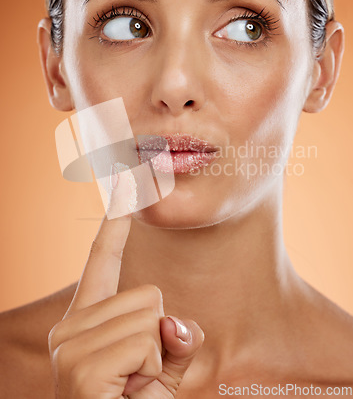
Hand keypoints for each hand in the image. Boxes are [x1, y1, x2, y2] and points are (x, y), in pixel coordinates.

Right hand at [48, 168, 203, 397]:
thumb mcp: (161, 373)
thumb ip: (175, 339)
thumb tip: (177, 324)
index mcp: (86, 323)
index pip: (101, 262)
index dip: (112, 224)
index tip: (122, 184)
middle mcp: (71, 330)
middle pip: (150, 296)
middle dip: (159, 338)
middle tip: (139, 377)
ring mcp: (72, 349)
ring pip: (153, 317)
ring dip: (158, 360)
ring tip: (132, 388)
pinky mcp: (82, 370)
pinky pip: (148, 343)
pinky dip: (153, 373)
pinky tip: (128, 395)